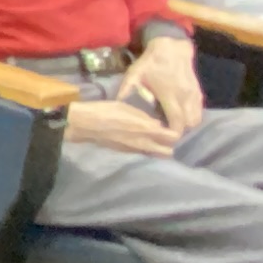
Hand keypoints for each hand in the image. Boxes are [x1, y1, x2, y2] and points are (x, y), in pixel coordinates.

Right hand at [60, 87, 183, 155]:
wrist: (86, 125)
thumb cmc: (107, 111)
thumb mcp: (128, 108)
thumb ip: (145, 118)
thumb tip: (157, 124)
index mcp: (146, 129)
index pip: (172, 137)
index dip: (176, 133)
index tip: (175, 128)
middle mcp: (144, 143)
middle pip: (167, 152)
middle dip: (169, 146)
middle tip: (167, 137)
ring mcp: (134, 150)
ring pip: (154, 154)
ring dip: (158, 149)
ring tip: (155, 140)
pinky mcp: (125, 153)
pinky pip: (142, 153)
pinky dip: (145, 149)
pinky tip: (140, 141)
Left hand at [130, 34, 204, 131]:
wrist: (172, 46)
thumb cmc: (151, 62)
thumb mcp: (134, 74)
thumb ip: (126, 90)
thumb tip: (117, 105)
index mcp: (170, 95)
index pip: (177, 122)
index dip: (171, 134)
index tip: (162, 137)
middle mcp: (185, 97)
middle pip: (189, 124)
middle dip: (180, 131)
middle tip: (166, 133)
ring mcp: (194, 94)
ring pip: (196, 119)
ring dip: (187, 125)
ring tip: (173, 125)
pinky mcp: (198, 92)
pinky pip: (199, 111)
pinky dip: (192, 116)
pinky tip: (180, 115)